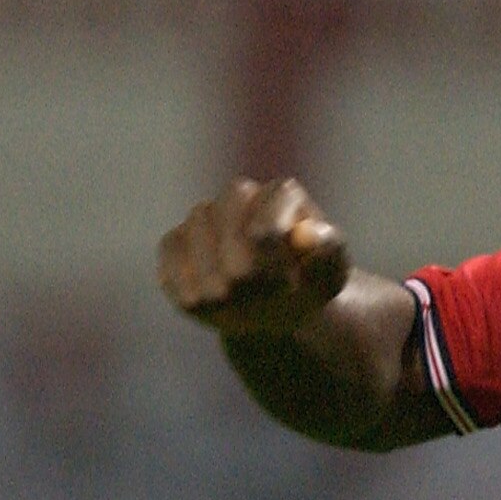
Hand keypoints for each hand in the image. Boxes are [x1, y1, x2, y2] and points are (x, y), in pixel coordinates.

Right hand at [157, 177, 352, 341]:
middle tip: (259, 300)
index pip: (266, 230)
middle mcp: (239, 196)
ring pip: (195, 243)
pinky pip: (169, 258)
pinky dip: (184, 285)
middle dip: (243, 275)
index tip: (288, 289)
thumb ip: (329, 251)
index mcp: (282, 195)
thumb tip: (307, 233)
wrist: (282, 298)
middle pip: (226, 232)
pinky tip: (208, 304)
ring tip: (238, 304)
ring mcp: (204, 216)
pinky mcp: (175, 241)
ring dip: (214, 283)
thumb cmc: (310, 282)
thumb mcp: (331, 274)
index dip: (273, 268)